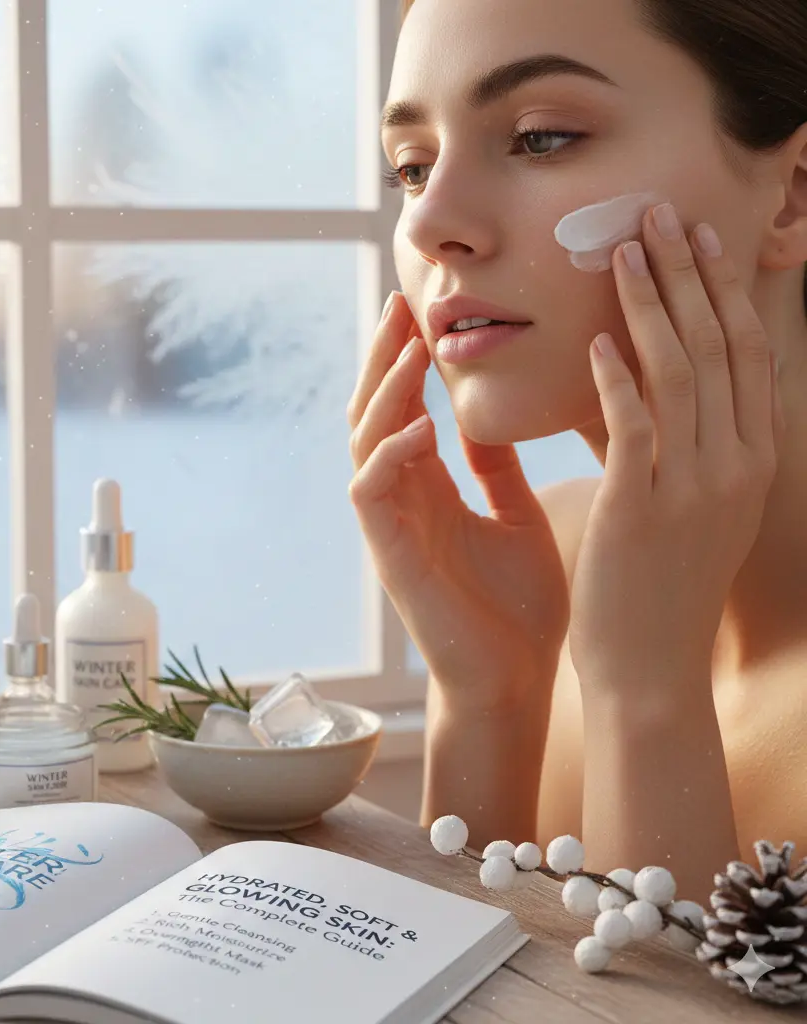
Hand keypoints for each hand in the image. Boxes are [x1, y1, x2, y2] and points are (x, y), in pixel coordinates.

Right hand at [347, 292, 569, 705]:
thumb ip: (496, 467)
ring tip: (409, 350)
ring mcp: (389, 526)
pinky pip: (371, 494)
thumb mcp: (517, 516)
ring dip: (383, 395)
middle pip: (374, 412)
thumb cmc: (519, 607)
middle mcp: (401, 499)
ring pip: (364, 443)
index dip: (408, 358)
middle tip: (402, 304)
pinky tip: (420, 427)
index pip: (406, 407)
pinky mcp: (389, 556)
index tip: (425, 308)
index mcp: (430, 488)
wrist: (515, 682)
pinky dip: (390, 456)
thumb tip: (490, 413)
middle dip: (384, 358)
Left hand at [568, 206, 784, 688]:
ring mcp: (694, 487)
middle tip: (661, 213)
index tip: (698, 240)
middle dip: (691, 275)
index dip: (721, 292)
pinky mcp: (643, 508)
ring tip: (627, 250)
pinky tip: (599, 336)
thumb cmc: (657, 589)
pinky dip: (620, 376)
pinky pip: (637, 425)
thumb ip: (674, 447)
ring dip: (654, 304)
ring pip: (681, 372)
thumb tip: (642, 384)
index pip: (744, 356)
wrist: (649, 672)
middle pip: (719, 347)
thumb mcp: (687, 510)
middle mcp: (736, 466)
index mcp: (749, 462)